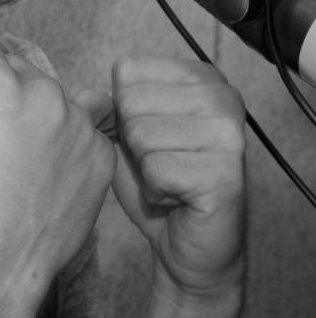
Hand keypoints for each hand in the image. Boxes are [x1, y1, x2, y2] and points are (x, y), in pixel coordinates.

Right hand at [0, 31, 114, 308]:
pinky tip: (40, 179)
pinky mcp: (100, 155)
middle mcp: (42, 89)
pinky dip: (62, 148)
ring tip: (14, 166)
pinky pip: (80, 132)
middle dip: (0, 92)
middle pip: (16, 68)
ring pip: (51, 99)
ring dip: (34, 118)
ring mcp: (77, 123)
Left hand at [102, 57, 245, 299]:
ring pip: (141, 135)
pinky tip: (178, 198)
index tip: (151, 135)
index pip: (128, 71)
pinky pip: (156, 170)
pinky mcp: (225, 174)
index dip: (123, 112)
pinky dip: (156, 192)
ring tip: (170, 180)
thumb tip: (88, 99)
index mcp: (201, 76)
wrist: (189, 247)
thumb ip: (106, 107)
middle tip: (160, 163)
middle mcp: (223, 96)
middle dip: (133, 142)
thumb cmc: (159, 183)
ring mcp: (229, 134)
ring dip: (145, 168)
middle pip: (131, 102)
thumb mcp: (126, 134)